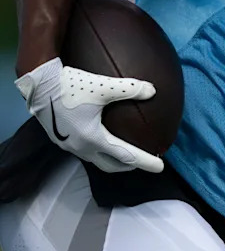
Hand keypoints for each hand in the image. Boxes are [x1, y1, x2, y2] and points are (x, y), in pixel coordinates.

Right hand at [14, 57, 163, 173]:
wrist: (38, 83)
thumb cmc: (70, 85)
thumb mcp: (104, 86)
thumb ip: (130, 89)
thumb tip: (153, 91)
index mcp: (92, 139)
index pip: (126, 157)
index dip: (145, 162)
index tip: (160, 166)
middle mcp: (80, 146)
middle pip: (110, 164)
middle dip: (129, 165)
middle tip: (144, 160)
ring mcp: (68, 144)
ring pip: (95, 158)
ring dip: (112, 159)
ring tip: (125, 151)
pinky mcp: (61, 137)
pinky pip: (85, 150)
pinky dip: (99, 150)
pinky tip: (103, 137)